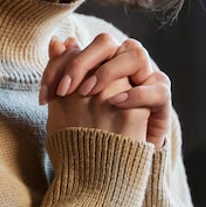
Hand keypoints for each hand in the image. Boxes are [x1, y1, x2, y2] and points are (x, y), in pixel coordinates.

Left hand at [40, 33, 171, 149]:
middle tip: (65, 91)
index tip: (45, 95)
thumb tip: (56, 42)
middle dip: (80, 63)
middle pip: (106, 43)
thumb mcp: (73, 106)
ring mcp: (146, 79)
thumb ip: (65, 75)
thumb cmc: (92, 133)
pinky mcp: (160, 99)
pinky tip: (115, 103)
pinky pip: (155, 89)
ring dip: (108, 72)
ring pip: (136, 56)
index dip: (58, 66)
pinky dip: (135, 94)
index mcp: (101, 62)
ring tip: (88, 93)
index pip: (80, 48)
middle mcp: (124, 64)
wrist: (115, 164)